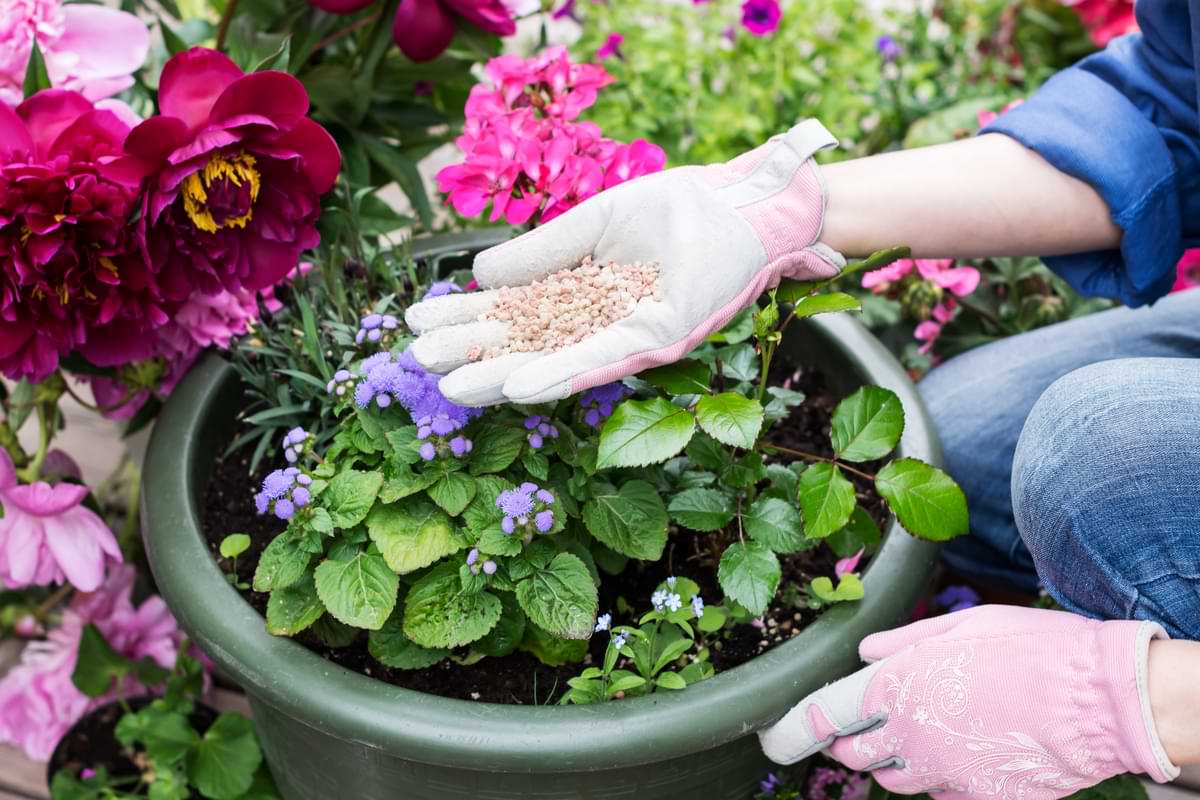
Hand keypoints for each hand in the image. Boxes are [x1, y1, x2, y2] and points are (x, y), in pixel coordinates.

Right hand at [405, 120, 844, 406]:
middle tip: (419, 359)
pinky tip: (518, 385)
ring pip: (555, 361)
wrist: (742, 206)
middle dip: (473, 352)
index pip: (512, 309)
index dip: (466, 316)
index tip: (415, 318)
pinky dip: (559, 374)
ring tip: (455, 387)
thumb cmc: (677, 209)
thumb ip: (543, 251)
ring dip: (504, 376)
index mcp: (580, 291)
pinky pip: (601, 360)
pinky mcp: (657, 339)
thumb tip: (481, 276)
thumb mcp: (595, 223)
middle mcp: (598, 321)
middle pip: (525, 341)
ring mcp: (626, 336)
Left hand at [758, 605, 1178, 799]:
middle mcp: (911, 736)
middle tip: (864, 724)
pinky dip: (938, 778)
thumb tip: (865, 653)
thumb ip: (903, 643)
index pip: (823, 716)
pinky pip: (940, 795)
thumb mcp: (961, 627)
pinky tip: (965, 750)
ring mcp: (945, 774)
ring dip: (892, 761)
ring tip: (927, 730)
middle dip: (845, 744)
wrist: (1103, 700)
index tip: (772, 739)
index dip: (790, 730)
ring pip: (893, 781)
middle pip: (850, 757)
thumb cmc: (1033, 649)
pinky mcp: (978, 799)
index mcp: (898, 687)